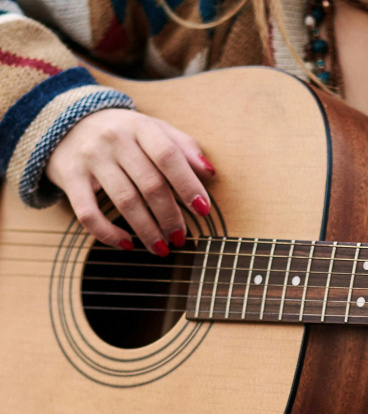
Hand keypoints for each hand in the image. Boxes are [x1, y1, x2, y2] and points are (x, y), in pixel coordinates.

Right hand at [44, 108, 215, 254]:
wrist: (65, 119)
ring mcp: (90, 158)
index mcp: (140, 126)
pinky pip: (88, 212)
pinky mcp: (69, 177)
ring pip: (125, 201)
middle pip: (150, 184)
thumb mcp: (153, 129)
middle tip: (181, 238)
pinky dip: (108, 233)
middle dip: (170, 217)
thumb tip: (210, 173)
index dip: (188, 185)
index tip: (204, 211)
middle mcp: (114, 140)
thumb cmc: (123, 133)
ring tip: (162, 249)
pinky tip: (126, 244)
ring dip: (147, 231)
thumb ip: (183, 146)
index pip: (168, 156)